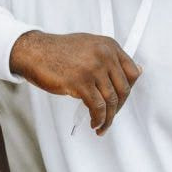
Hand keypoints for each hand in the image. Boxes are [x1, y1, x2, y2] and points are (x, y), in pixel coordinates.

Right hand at [10, 31, 142, 134]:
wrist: (34, 52)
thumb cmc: (58, 52)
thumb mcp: (90, 47)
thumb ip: (110, 59)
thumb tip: (137, 71)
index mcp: (109, 46)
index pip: (132, 72)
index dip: (128, 91)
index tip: (120, 101)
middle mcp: (104, 55)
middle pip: (124, 89)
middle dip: (118, 108)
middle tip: (110, 116)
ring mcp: (93, 68)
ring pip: (111, 100)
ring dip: (108, 118)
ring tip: (101, 125)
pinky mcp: (80, 82)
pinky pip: (97, 107)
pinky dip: (98, 119)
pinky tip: (94, 123)